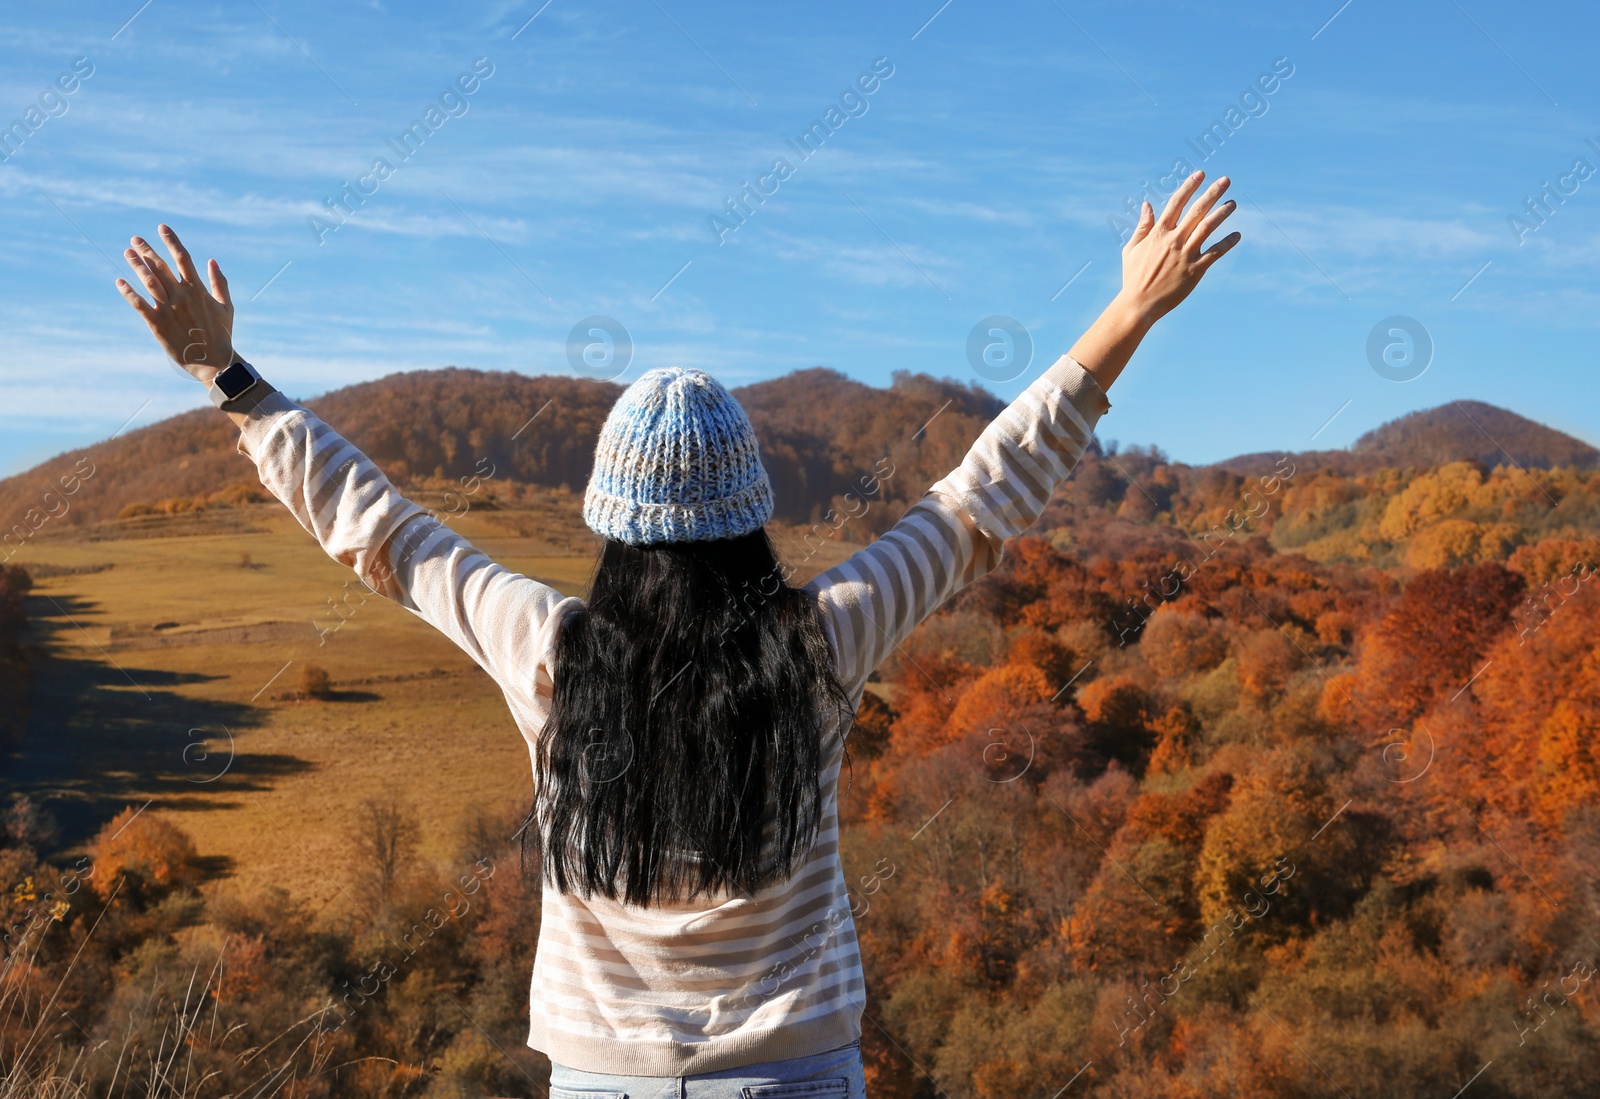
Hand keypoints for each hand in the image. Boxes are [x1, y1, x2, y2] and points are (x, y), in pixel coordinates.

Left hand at [115, 225, 234, 384]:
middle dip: (147, 251)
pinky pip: (139, 304)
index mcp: (198, 290)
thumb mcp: (226, 308)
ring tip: (127, 253)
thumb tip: (212, 261)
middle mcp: (182, 296)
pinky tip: (120, 282)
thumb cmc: (221, 335)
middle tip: (135, 240)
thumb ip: (220, 283)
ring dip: (136, 265)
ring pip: (149, 281)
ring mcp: (169, 309)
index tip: (162, 227)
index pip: (182, 258)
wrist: (214, 362)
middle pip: (161, 267)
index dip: (171, 241)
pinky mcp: (158, 324)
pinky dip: (129, 292)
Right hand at [1116, 170, 1239, 323]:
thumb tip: (1147, 204)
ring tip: (1233, 203)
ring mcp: (1185, 255)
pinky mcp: (1195, 270)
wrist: (1139, 304)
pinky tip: (1237, 235)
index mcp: (1158, 233)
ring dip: (1222, 214)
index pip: (1176, 203)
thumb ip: (1142, 226)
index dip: (1189, 186)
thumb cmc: (1133, 277)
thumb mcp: (1132, 249)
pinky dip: (1227, 243)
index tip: (1201, 174)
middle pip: (1196, 211)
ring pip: (1207, 228)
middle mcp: (1173, 240)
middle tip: (1226, 180)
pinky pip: (1215, 253)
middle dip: (1212, 193)